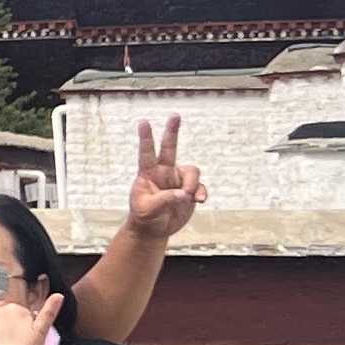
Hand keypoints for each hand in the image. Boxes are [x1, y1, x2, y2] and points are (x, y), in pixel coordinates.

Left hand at [128, 117, 205, 243]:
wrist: (154, 229)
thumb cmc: (145, 217)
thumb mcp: (147, 209)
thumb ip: (164, 200)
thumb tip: (185, 193)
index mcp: (148, 174)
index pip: (146, 153)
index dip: (146, 138)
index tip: (143, 122)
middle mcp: (164, 172)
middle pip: (170, 147)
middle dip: (172, 131)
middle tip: (175, 115)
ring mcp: (178, 180)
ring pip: (192, 172)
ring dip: (193, 184)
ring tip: (190, 197)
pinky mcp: (190, 190)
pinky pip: (200, 187)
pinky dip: (201, 193)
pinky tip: (199, 201)